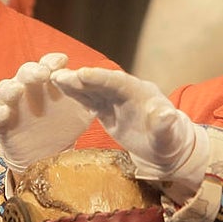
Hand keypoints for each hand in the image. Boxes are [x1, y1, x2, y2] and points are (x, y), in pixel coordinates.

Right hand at [0, 53, 96, 174]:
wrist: (45, 154)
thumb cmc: (63, 126)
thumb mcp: (81, 113)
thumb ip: (93, 99)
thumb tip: (113, 87)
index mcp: (48, 82)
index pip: (49, 65)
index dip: (53, 61)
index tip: (62, 61)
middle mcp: (28, 87)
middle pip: (27, 72)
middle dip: (34, 71)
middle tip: (43, 74)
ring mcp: (12, 103)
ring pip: (6, 88)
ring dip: (11, 88)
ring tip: (18, 90)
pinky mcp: (1, 121)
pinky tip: (5, 113)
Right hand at [51, 67, 206, 193]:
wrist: (165, 148)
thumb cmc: (169, 141)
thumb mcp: (168, 136)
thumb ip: (165, 125)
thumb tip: (166, 115)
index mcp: (141, 92)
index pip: (119, 82)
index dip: (101, 78)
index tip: (83, 74)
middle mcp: (127, 91)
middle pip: (102, 82)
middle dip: (82, 79)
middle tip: (59, 76)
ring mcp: (116, 99)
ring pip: (93, 88)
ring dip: (74, 84)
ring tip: (53, 78)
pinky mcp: (107, 109)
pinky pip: (90, 99)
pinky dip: (76, 94)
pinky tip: (59, 88)